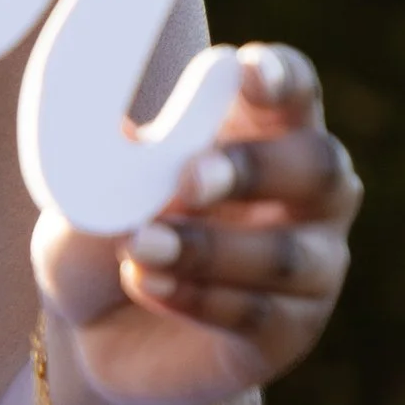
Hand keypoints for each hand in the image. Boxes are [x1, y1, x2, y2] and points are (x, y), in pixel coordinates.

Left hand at [31, 44, 361, 404]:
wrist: (95, 333)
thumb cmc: (104, 236)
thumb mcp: (88, 196)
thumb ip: (111, 169)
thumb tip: (130, 140)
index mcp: (264, 129)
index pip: (294, 89)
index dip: (281, 76)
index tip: (249, 71)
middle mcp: (308, 192)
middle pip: (317, 163)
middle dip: (252, 169)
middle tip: (188, 180)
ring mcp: (311, 263)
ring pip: (284, 254)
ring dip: (207, 249)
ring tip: (139, 248)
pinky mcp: (289, 331)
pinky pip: (259, 315)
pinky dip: (198, 299)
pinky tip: (147, 285)